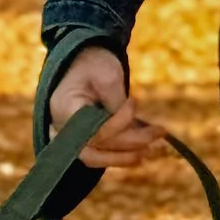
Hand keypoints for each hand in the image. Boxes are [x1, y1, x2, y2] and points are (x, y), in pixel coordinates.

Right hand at [47, 42, 169, 168]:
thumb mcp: (106, 73)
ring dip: (125, 156)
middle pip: (94, 150)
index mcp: (65, 109)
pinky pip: (99, 153)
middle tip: (157, 134)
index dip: (119, 123)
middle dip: (127, 146)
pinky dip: (119, 154)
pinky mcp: (81, 139)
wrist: (81, 62)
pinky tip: (141, 151)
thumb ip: (116, 101)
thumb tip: (130, 127)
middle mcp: (62, 128)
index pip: (93, 130)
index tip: (134, 101)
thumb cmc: (93, 65)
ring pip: (96, 157)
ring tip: (152, 149)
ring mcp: (69, 136)